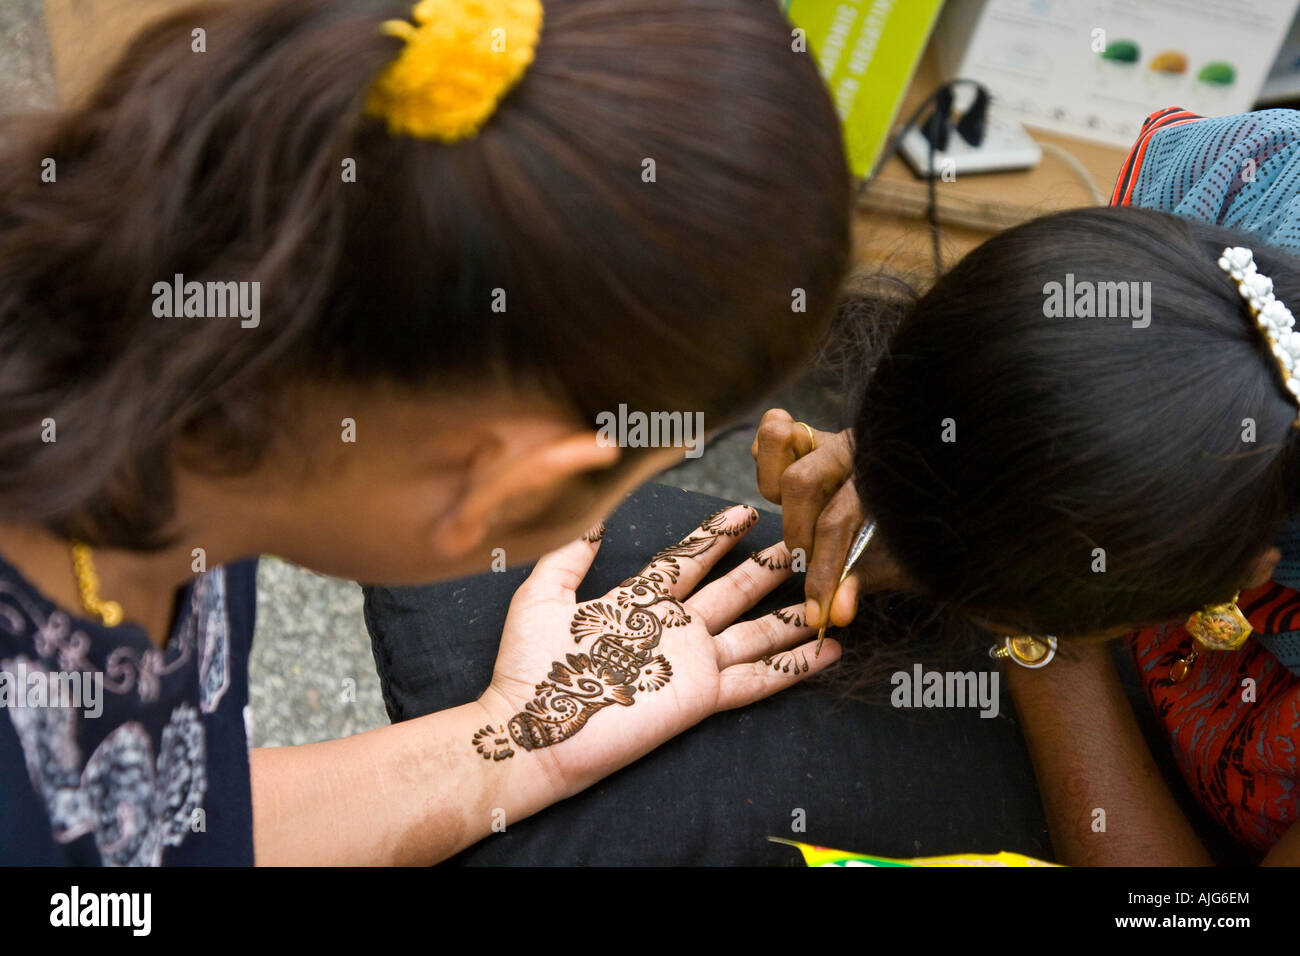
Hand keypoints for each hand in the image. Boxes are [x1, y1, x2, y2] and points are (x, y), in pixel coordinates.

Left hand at [475, 504, 839, 792]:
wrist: (534, 730)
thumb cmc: (528, 668)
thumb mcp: (542, 597)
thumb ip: (568, 556)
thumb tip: (594, 521)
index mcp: (638, 603)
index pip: (686, 562)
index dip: (714, 536)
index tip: (743, 511)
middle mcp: (672, 630)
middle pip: (730, 593)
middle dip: (763, 569)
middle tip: (796, 545)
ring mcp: (690, 663)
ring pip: (752, 634)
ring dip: (787, 615)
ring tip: (823, 594)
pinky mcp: (701, 697)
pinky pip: (756, 679)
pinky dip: (794, 667)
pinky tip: (828, 650)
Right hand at [751, 408, 906, 629]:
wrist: (948, 499)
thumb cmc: (916, 537)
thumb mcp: (899, 564)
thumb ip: (865, 582)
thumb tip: (835, 613)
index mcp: (884, 476)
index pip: (837, 521)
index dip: (823, 572)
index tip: (818, 612)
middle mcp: (857, 446)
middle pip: (802, 479)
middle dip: (795, 531)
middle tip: (805, 561)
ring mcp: (832, 434)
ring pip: (780, 437)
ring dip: (774, 483)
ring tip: (796, 520)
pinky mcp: (810, 433)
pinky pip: (773, 431)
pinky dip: (769, 462)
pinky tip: (790, 498)